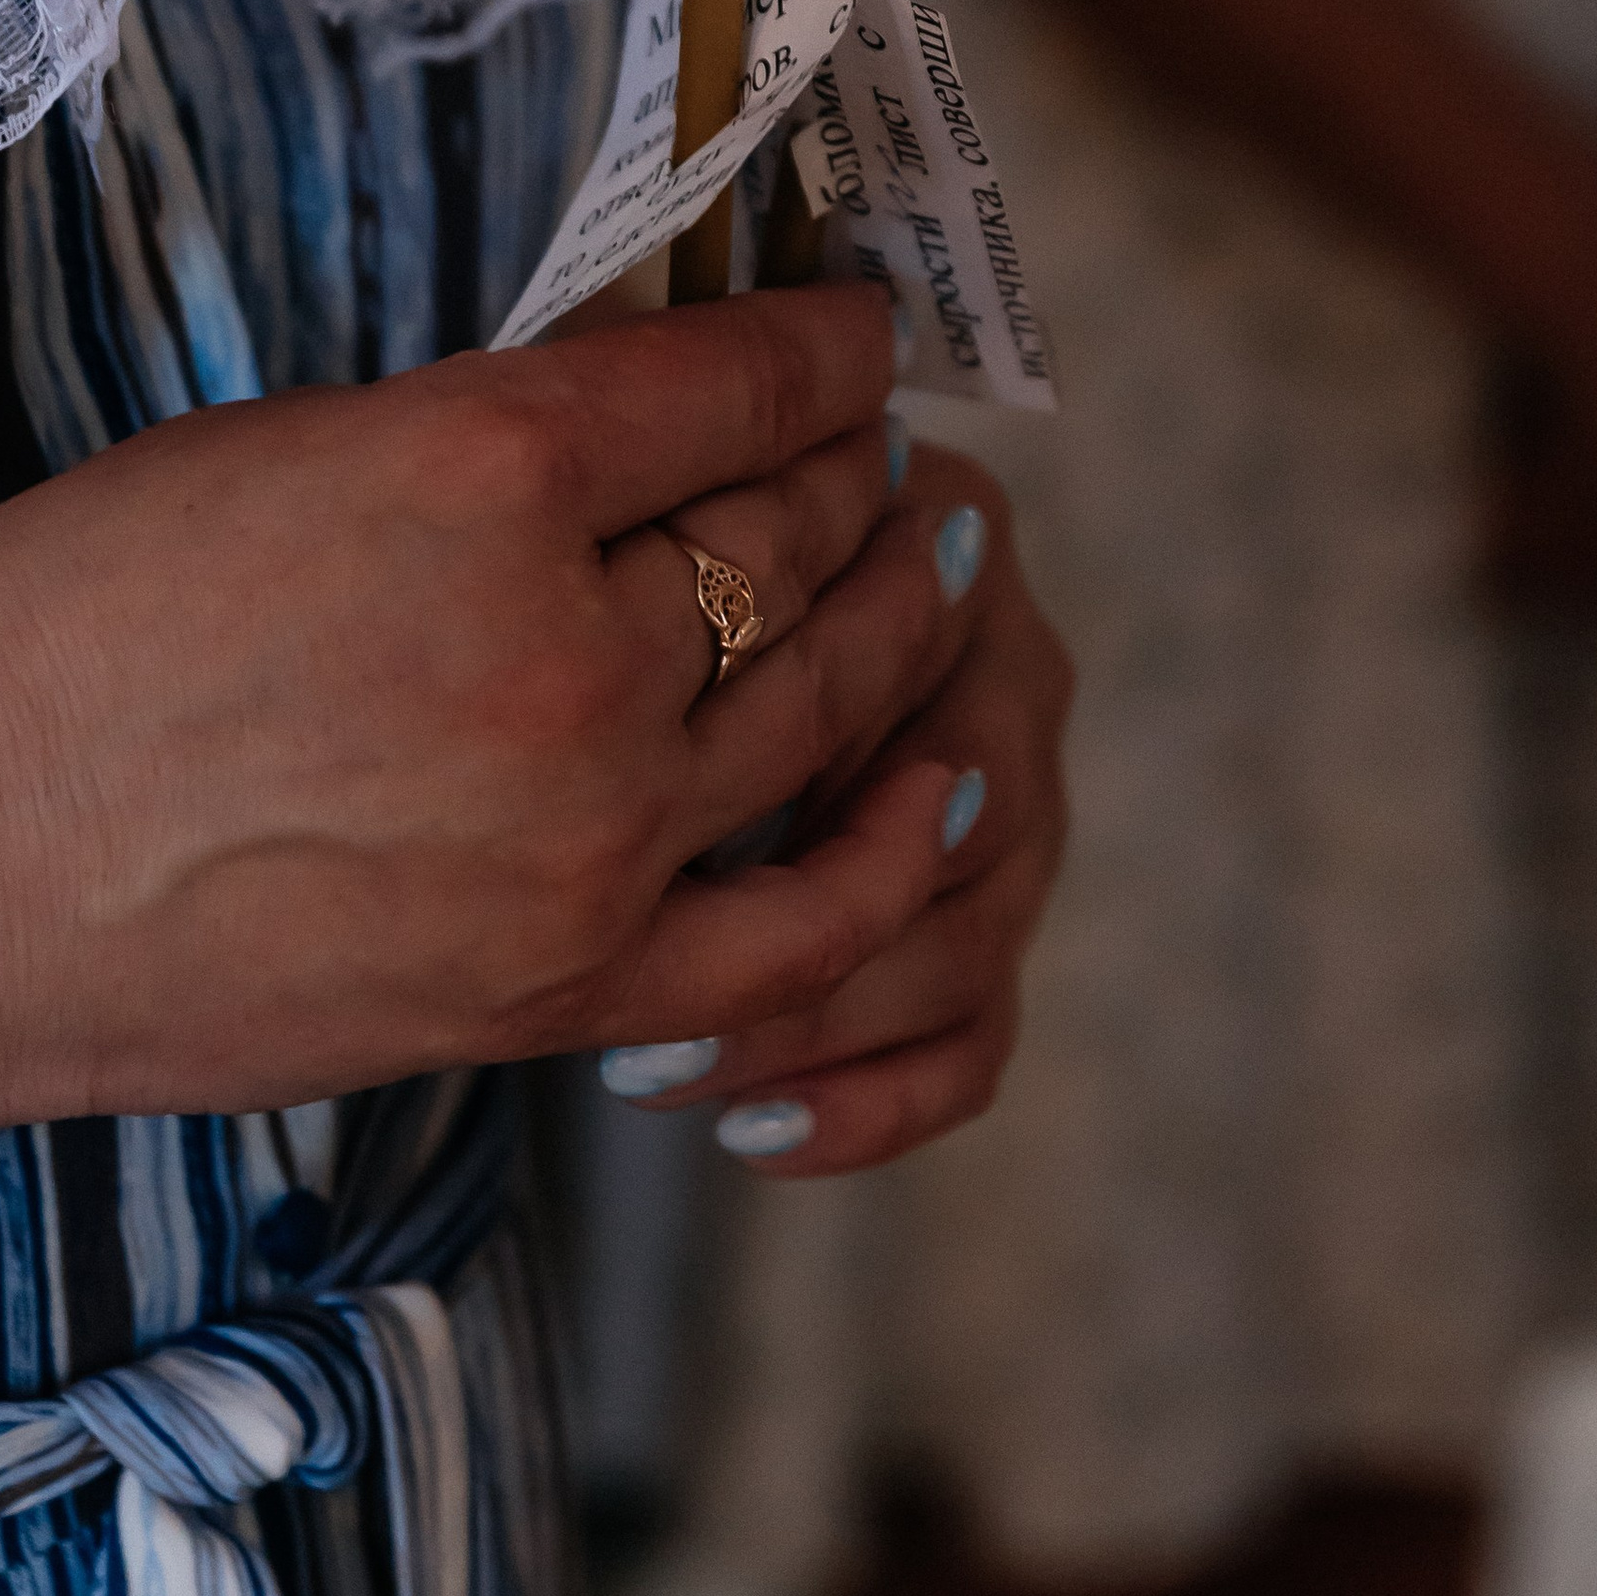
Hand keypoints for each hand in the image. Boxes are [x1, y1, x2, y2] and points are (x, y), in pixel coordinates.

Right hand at [0, 288, 1046, 1133]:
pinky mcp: (565, 986)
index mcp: (484, 470)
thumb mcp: (286, 446)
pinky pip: (799, 927)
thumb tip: (646, 417)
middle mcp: (566, 647)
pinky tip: (948, 781)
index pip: (733, 385)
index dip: (823, 344)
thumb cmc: (59, 630)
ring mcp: (582, 835)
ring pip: (825, 704)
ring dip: (902, 620)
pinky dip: (890, 847)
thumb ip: (485, 435)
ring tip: (934, 569)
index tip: (860, 327)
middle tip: (888, 446)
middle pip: (795, 535)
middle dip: (860, 473)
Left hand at [590, 438, 1071, 1171]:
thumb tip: (663, 460)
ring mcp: (1017, 804)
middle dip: (802, 909)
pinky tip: (754, 1135)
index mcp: (945, 527)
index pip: (927, 633)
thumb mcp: (615, 482)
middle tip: (641, 979)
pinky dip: (874, 1100)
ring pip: (964, 937)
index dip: (807, 723)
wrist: (634, 634)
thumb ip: (665, 468)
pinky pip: (973, 1038)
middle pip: (968, 805)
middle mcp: (1006, 661)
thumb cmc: (579, 540)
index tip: (659, 782)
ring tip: (654, 1068)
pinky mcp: (985, 924)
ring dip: (814, 1020)